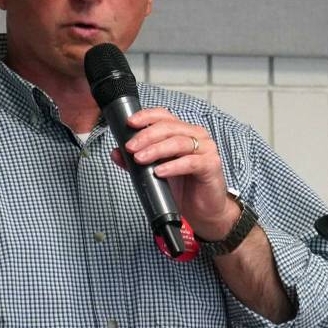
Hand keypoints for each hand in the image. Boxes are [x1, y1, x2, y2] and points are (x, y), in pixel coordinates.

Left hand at [109, 108, 237, 239]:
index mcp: (182, 132)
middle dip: (146, 136)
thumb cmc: (184, 187)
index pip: (163, 116)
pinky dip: (172, 166)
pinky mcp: (211, 165)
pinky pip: (190, 162)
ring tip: (140, 159)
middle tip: (130, 148)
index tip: (129, 123)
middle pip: (168, 127)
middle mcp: (196, 136)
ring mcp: (206, 149)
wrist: (203, 211)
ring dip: (156, 150)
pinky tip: (159, 172)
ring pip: (178, 142)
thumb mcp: (155, 172)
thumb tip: (116, 153)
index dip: (146, 117)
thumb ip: (137, 160)